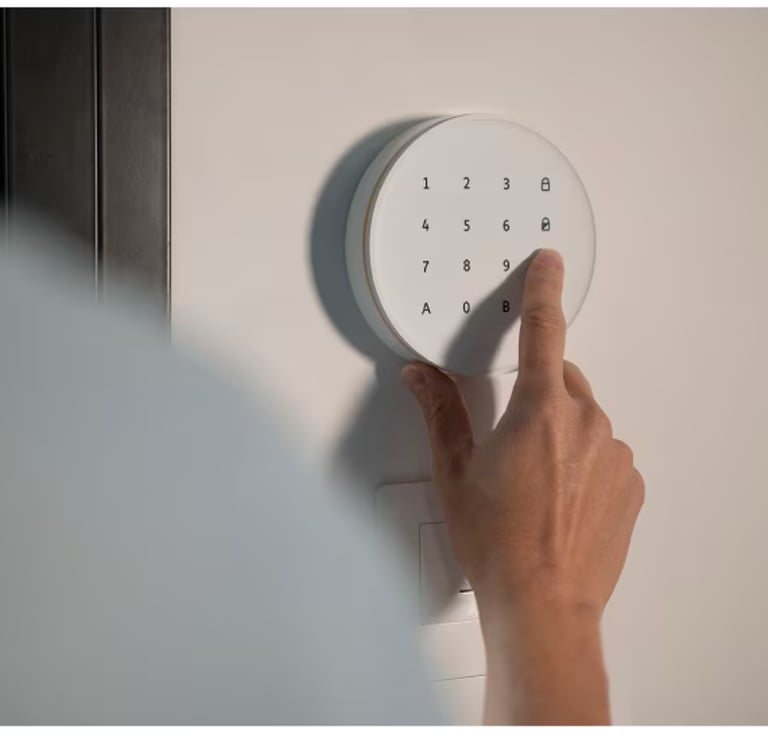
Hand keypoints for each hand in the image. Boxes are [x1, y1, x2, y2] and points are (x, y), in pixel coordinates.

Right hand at [402, 249, 643, 723]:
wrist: (543, 606)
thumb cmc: (497, 546)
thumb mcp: (456, 473)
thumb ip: (440, 413)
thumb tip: (420, 377)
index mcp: (538, 411)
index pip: (543, 330)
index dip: (543, 290)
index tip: (549, 263)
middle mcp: (585, 423)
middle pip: (561, 379)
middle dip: (536, 393)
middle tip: (510, 441)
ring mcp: (614, 453)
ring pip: (584, 417)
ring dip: (560, 431)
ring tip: (534, 480)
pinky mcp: (631, 482)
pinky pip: (606, 451)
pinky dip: (585, 460)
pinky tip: (559, 496)